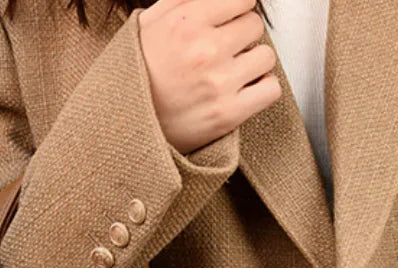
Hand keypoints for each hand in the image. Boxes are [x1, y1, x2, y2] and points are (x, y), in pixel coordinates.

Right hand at [137, 0, 280, 154]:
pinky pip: (270, 90)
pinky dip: (262, 89)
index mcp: (186, 22)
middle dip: (242, 35)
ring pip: (266, 56)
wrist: (127, 125)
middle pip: (255, 25)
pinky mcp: (228, 115)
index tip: (229, 20)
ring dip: (254, 62)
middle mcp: (205, 50)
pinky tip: (244, 90)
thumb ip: (183, 1)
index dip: (236, 8)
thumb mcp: (150, 23)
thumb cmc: (139, 74)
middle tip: (226, 49)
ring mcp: (219, 84)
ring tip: (234, 71)